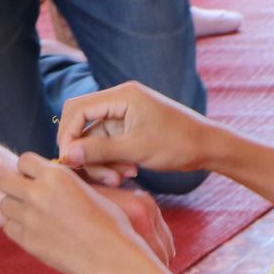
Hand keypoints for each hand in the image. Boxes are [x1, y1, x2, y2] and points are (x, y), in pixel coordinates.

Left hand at [0, 154, 161, 273]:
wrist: (112, 257)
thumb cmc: (109, 222)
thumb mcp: (87, 189)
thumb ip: (61, 182)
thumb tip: (43, 178)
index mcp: (56, 175)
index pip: (23, 160)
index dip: (30, 169)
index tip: (38, 179)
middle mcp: (38, 193)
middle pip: (4, 180)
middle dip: (15, 185)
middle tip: (29, 196)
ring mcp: (29, 218)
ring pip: (4, 205)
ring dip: (15, 207)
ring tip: (34, 215)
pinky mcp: (27, 241)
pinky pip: (9, 227)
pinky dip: (18, 228)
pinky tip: (36, 231)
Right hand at [55, 82, 218, 182]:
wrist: (208, 147)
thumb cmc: (177, 144)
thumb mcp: (136, 149)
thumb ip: (99, 151)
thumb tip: (66, 154)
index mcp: (121, 95)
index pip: (77, 109)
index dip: (68, 135)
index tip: (69, 161)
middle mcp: (119, 101)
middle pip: (82, 124)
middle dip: (84, 151)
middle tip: (96, 174)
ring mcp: (124, 116)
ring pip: (94, 139)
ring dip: (101, 161)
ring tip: (120, 177)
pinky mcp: (129, 130)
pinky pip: (108, 145)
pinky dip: (112, 161)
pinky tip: (128, 172)